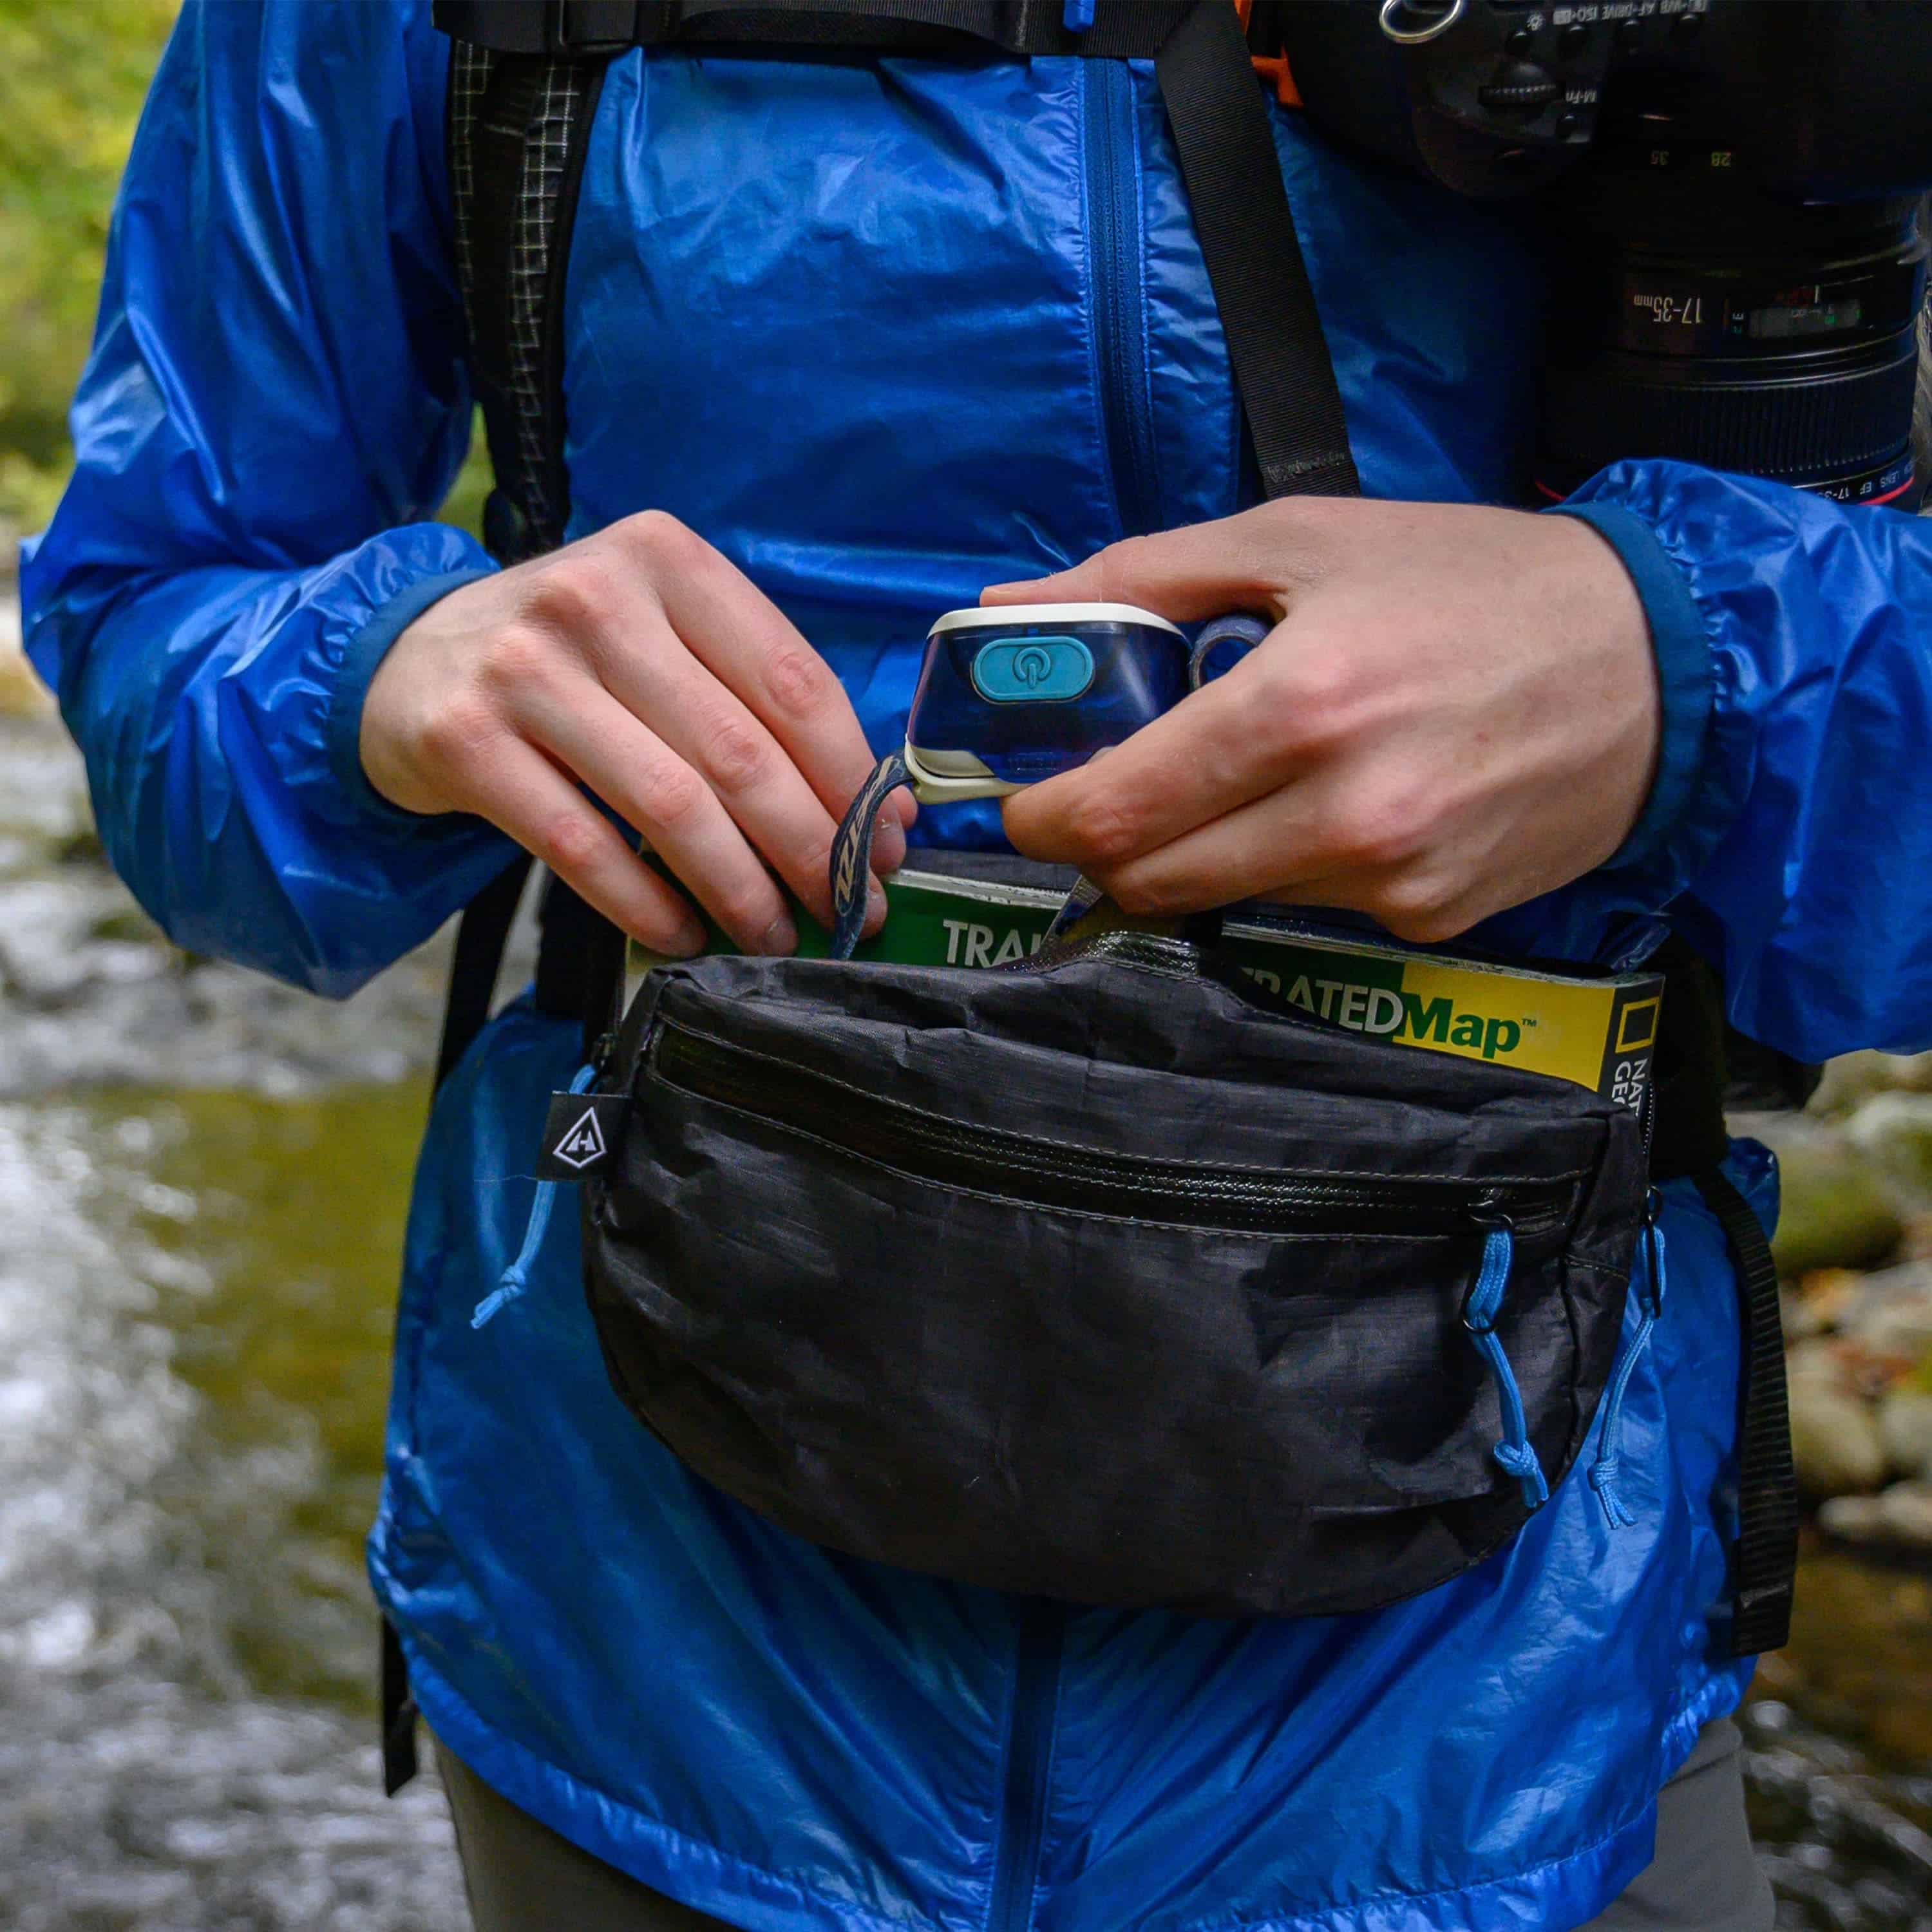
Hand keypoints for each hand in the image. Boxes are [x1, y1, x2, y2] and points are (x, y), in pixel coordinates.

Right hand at [360, 512, 911, 954]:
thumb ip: (758, 706)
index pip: (792, 681)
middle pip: (738, 752)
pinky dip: (645, 905)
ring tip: (774, 935)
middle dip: (809, 849)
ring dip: (737, 890)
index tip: (883, 847)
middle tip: (848, 910)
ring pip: (667, 805)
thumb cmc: (573, 660)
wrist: (403, 661)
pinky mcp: (465, 741)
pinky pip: (581, 846)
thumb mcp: (664, 638)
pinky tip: (684, 936)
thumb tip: (879, 815)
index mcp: (668, 559)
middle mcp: (595, 598)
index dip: (850, 777)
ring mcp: (523, 668)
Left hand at [987, 499, 1658, 941]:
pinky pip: (1309, 909)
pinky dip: (1289, 866)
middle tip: (1114, 792)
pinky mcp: (1430, 921)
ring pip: (1225, 900)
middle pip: (1151, 882)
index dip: (1043, 817)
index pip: (1115, 815)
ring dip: (1200, 854)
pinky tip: (1338, 803)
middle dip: (1106, 846)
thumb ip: (1140, 577)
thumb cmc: (1467, 580)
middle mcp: (1343, 814)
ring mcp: (1390, 881)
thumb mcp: (1299, 540)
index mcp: (1298, 707)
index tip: (1027, 797)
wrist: (1655, 661)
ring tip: (1248, 777)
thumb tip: (1005, 611)